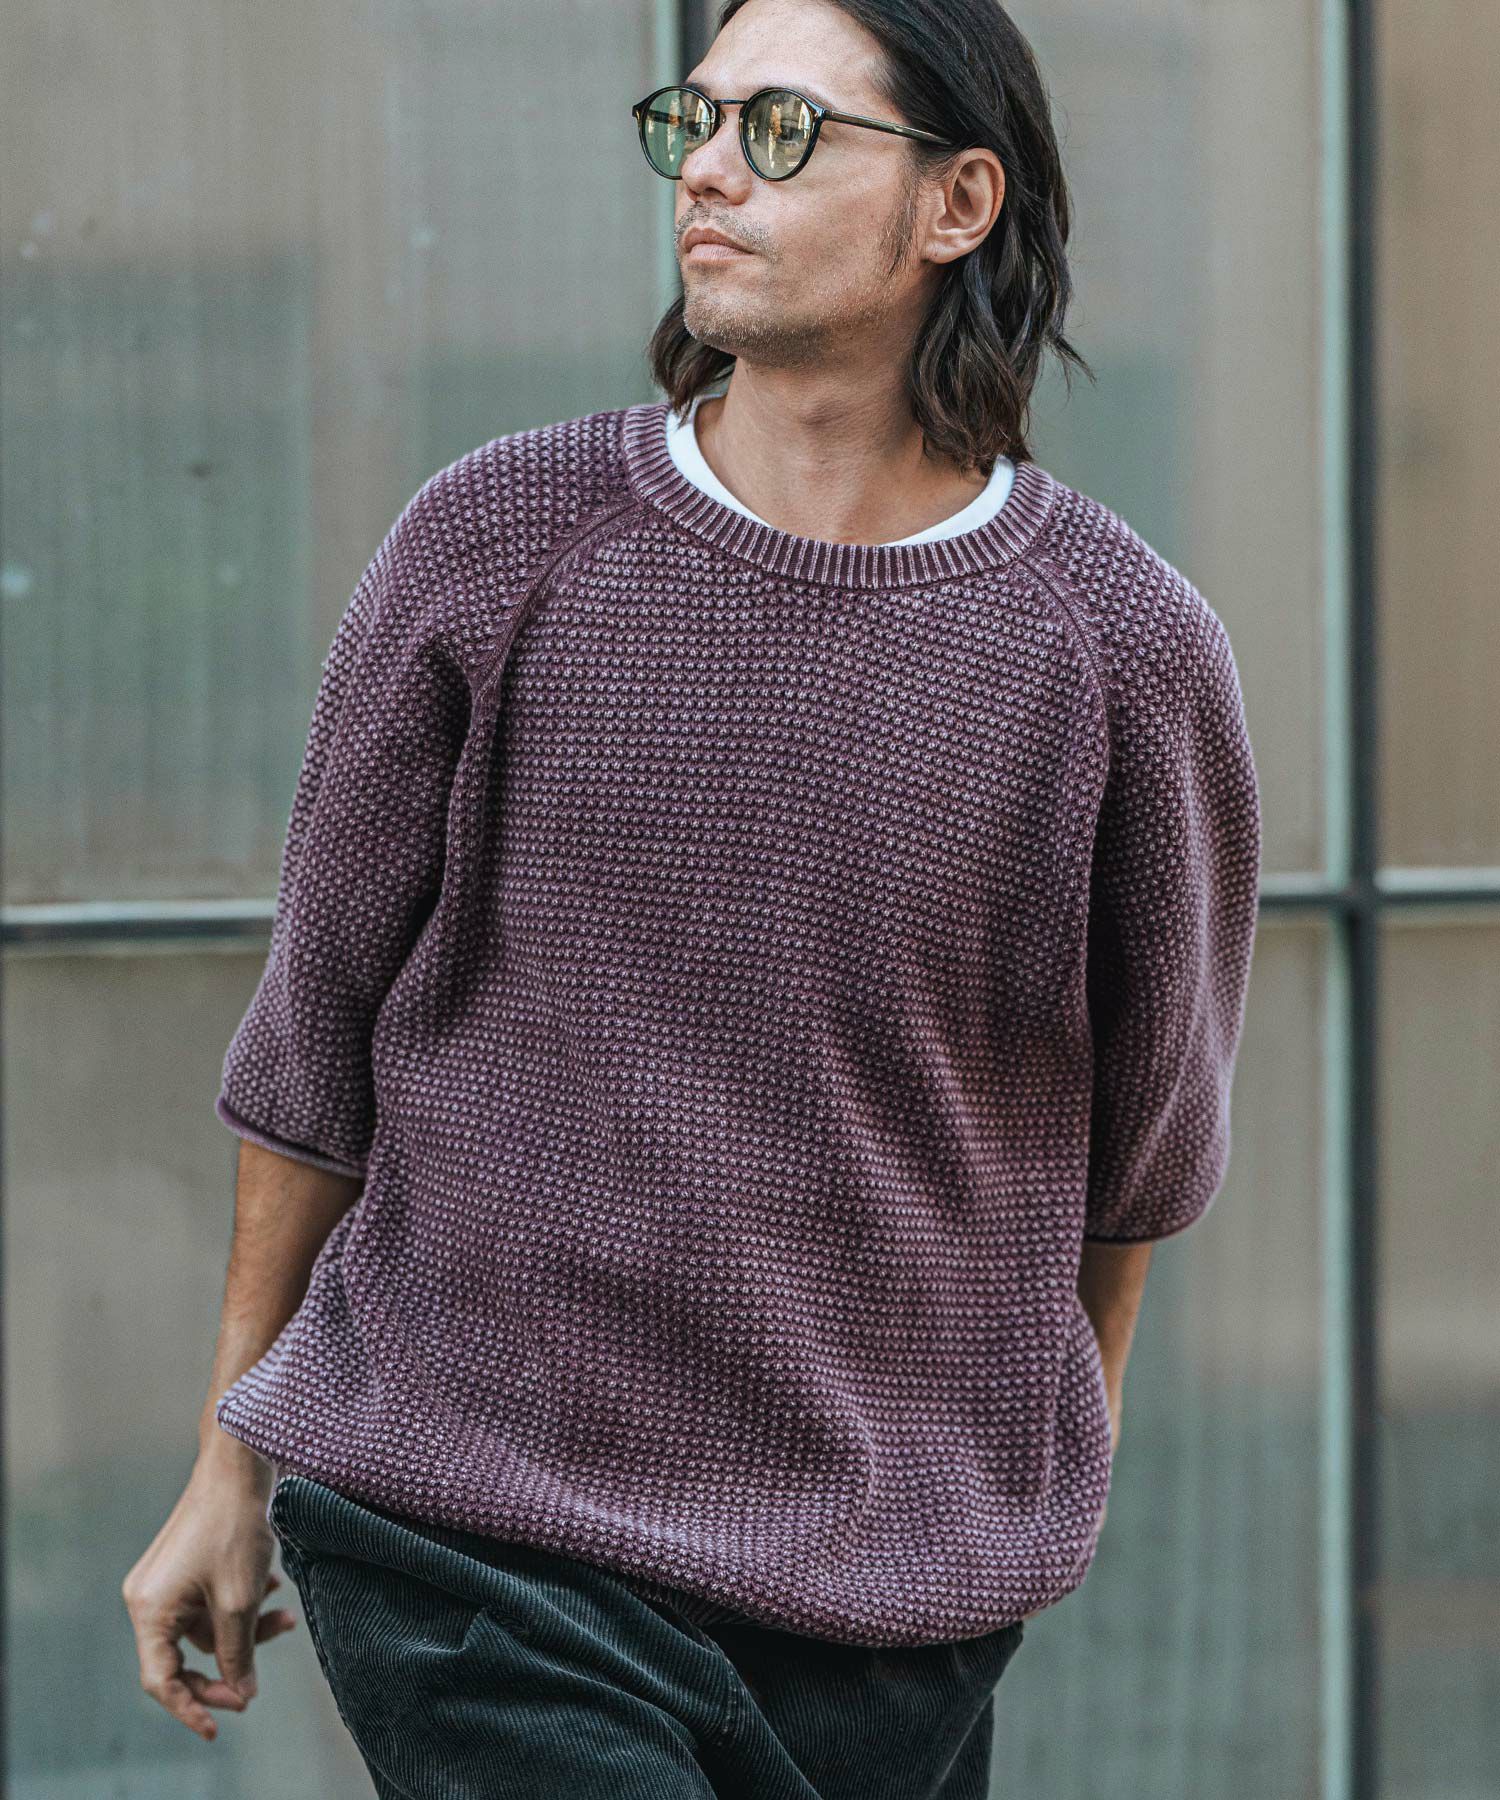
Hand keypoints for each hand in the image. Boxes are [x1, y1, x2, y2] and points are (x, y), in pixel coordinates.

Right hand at [122, 1448, 296, 1740]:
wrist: (240, 1462)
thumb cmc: (235, 1527)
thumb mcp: (240, 1600)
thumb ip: (239, 1653)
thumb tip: (242, 1693)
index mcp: (150, 1609)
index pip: (161, 1680)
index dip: (190, 1707)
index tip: (217, 1730)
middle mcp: (149, 1597)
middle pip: (185, 1656)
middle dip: (229, 1665)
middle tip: (259, 1681)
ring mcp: (168, 1579)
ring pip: (207, 1628)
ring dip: (246, 1629)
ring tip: (286, 1619)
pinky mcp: (188, 1564)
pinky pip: (212, 1603)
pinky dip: (241, 1604)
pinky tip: (274, 1589)